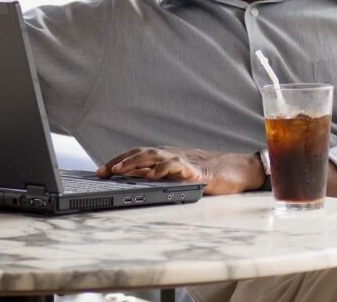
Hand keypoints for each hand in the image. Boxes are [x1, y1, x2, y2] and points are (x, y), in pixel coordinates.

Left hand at [96, 146, 265, 194]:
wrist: (236, 171)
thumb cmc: (207, 175)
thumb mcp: (178, 177)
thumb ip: (160, 177)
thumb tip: (135, 183)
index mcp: (166, 157)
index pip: (137, 155)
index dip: (118, 161)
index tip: (100, 170)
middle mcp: (172, 155)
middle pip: (141, 153)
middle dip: (120, 162)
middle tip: (102, 171)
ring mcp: (183, 161)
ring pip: (155, 156)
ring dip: (135, 162)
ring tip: (120, 171)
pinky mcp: (195, 170)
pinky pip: (176, 167)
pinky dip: (161, 169)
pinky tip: (151, 176)